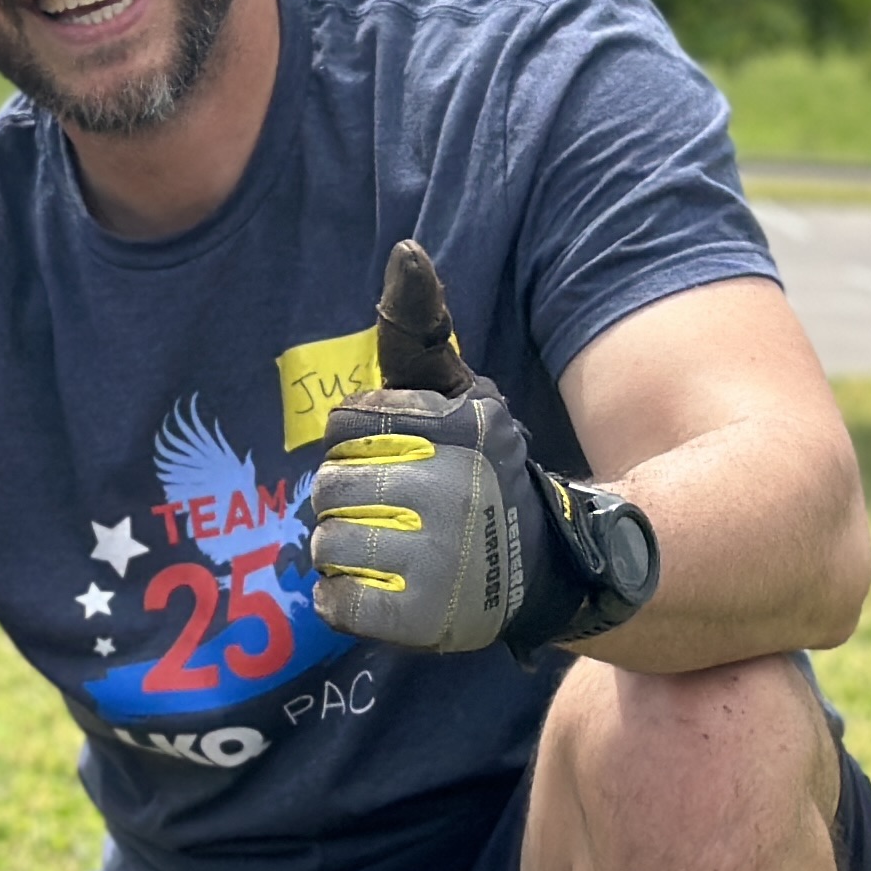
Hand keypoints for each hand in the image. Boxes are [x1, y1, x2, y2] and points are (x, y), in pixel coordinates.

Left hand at [310, 241, 643, 658]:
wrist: (546, 567)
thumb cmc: (483, 470)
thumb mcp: (462, 392)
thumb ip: (421, 330)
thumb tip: (406, 250)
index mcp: (456, 426)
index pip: (345, 423)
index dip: (361, 441)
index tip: (401, 456)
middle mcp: (448, 488)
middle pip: (326, 486)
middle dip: (350, 497)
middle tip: (399, 510)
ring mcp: (436, 558)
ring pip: (324, 543)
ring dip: (345, 549)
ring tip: (394, 549)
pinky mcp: (419, 619)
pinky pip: (333, 602)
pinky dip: (344, 598)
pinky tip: (382, 588)